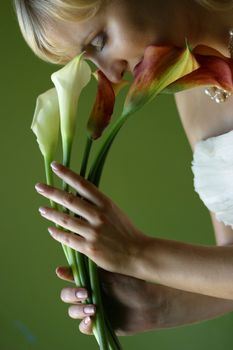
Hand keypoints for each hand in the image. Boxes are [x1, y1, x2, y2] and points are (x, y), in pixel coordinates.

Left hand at [35, 161, 149, 275]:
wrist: (138, 253)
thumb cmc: (127, 232)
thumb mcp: (115, 212)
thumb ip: (98, 205)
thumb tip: (78, 197)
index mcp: (106, 203)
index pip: (83, 185)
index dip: (68, 174)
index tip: (55, 166)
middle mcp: (98, 215)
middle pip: (70, 200)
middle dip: (52, 192)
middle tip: (39, 186)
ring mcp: (93, 232)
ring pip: (66, 220)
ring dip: (52, 213)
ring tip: (42, 209)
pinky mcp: (90, 248)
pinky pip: (68, 239)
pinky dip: (58, 233)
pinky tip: (51, 230)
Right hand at [55, 266, 162, 335]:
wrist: (151, 303)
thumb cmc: (133, 283)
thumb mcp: (112, 273)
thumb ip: (94, 269)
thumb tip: (79, 254)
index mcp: (91, 279)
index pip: (72, 276)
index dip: (66, 274)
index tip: (61, 271)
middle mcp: (89, 294)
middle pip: (67, 295)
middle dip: (72, 294)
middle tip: (84, 292)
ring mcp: (92, 309)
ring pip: (73, 311)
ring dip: (79, 309)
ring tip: (93, 308)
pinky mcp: (98, 324)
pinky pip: (84, 327)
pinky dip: (85, 323)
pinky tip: (92, 319)